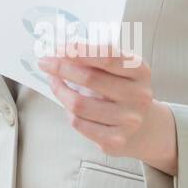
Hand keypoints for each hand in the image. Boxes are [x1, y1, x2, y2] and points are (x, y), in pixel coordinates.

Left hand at [38, 46, 177, 173]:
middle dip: (61, 67)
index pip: (107, 56)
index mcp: (140, 71)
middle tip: (44, 62)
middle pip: (89, 78)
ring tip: (54, 81)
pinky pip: (79, 123)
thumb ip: (95, 58)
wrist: (143, 126)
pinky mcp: (116, 140)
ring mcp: (129, 120)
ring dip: (59, 90)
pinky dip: (68, 111)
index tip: (58, 47)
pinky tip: (68, 104)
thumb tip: (57, 52)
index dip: (80, 50)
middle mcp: (139, 96)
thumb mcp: (119, 69)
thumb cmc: (121, 89)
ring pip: (79, 104)